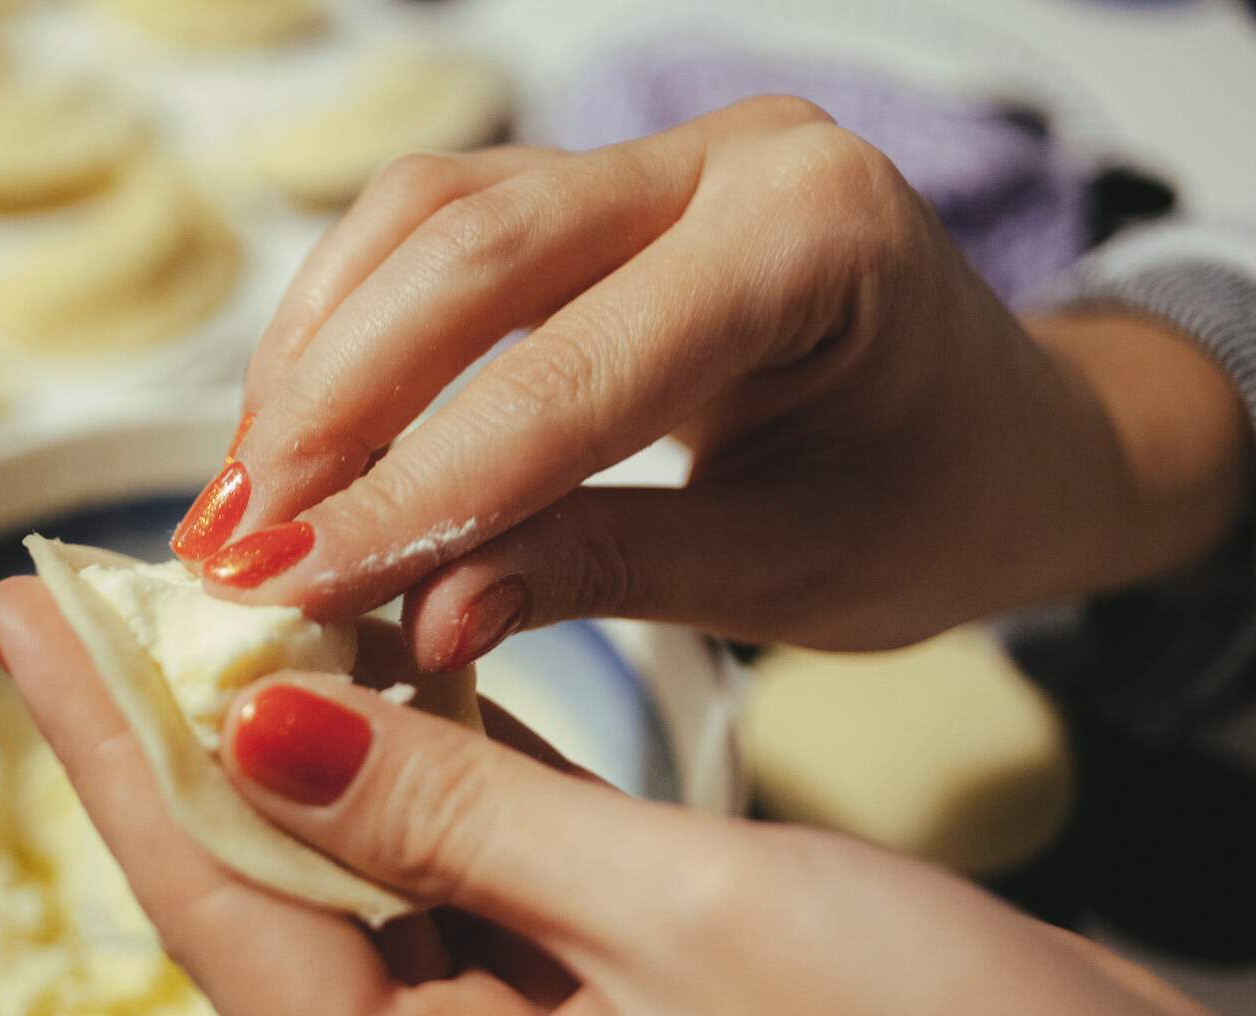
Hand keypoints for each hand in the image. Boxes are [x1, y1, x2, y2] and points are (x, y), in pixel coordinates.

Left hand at [0, 579, 1255, 1015]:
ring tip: (217, 597)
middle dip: (192, 738)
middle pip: (286, 901)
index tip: (29, 624)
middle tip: (95, 588)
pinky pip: (491, 875)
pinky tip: (383, 673)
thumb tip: (270, 725)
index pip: (234, 925)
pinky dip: (438, 769)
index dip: (120, 759)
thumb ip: (470, 817)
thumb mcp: (695, 924)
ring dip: (311, 740)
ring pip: (384, 876)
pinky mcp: (633, 1011)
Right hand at [170, 96, 1253, 666]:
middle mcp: (733, 156)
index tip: (288, 588)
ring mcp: (666, 155)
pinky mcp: (611, 187)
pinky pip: (447, 229)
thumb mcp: (791, 573)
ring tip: (246, 498)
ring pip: (434, 215)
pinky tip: (301, 429)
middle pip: (471, 246)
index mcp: (814, 241)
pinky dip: (355, 326)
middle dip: (331, 405)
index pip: (570, 375)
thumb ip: (601, 575)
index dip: (411, 489)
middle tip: (235, 544)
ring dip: (320, 356)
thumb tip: (415, 621)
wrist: (1020, 433)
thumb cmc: (940, 507)